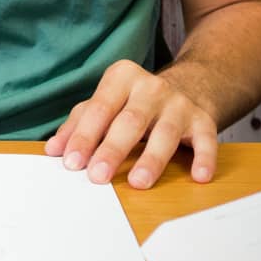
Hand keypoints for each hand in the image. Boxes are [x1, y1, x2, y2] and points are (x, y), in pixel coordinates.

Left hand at [44, 60, 217, 188]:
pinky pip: (207, 139)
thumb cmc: (135, 101)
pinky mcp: (204, 120)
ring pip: (165, 132)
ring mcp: (180, 103)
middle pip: (129, 121)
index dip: (84, 136)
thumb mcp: (106, 103)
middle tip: (98, 176)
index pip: (99, 109)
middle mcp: (151, 87)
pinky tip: (198, 176)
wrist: (189, 86)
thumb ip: (79, 124)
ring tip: (137, 182)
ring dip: (151, 159)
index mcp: (121, 78)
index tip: (71, 162)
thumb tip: (54, 150)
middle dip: (112, 149)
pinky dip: (204, 158)